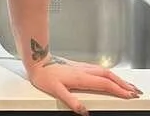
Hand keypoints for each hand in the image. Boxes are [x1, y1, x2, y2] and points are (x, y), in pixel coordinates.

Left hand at [27, 54, 142, 115]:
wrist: (36, 60)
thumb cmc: (44, 75)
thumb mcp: (55, 90)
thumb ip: (70, 100)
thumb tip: (83, 111)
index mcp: (80, 77)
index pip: (104, 84)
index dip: (118, 89)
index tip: (129, 95)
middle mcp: (83, 70)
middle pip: (108, 76)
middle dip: (123, 83)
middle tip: (135, 90)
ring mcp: (81, 67)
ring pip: (104, 71)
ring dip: (117, 78)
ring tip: (127, 84)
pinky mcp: (78, 66)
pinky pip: (98, 69)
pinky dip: (108, 74)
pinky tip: (109, 77)